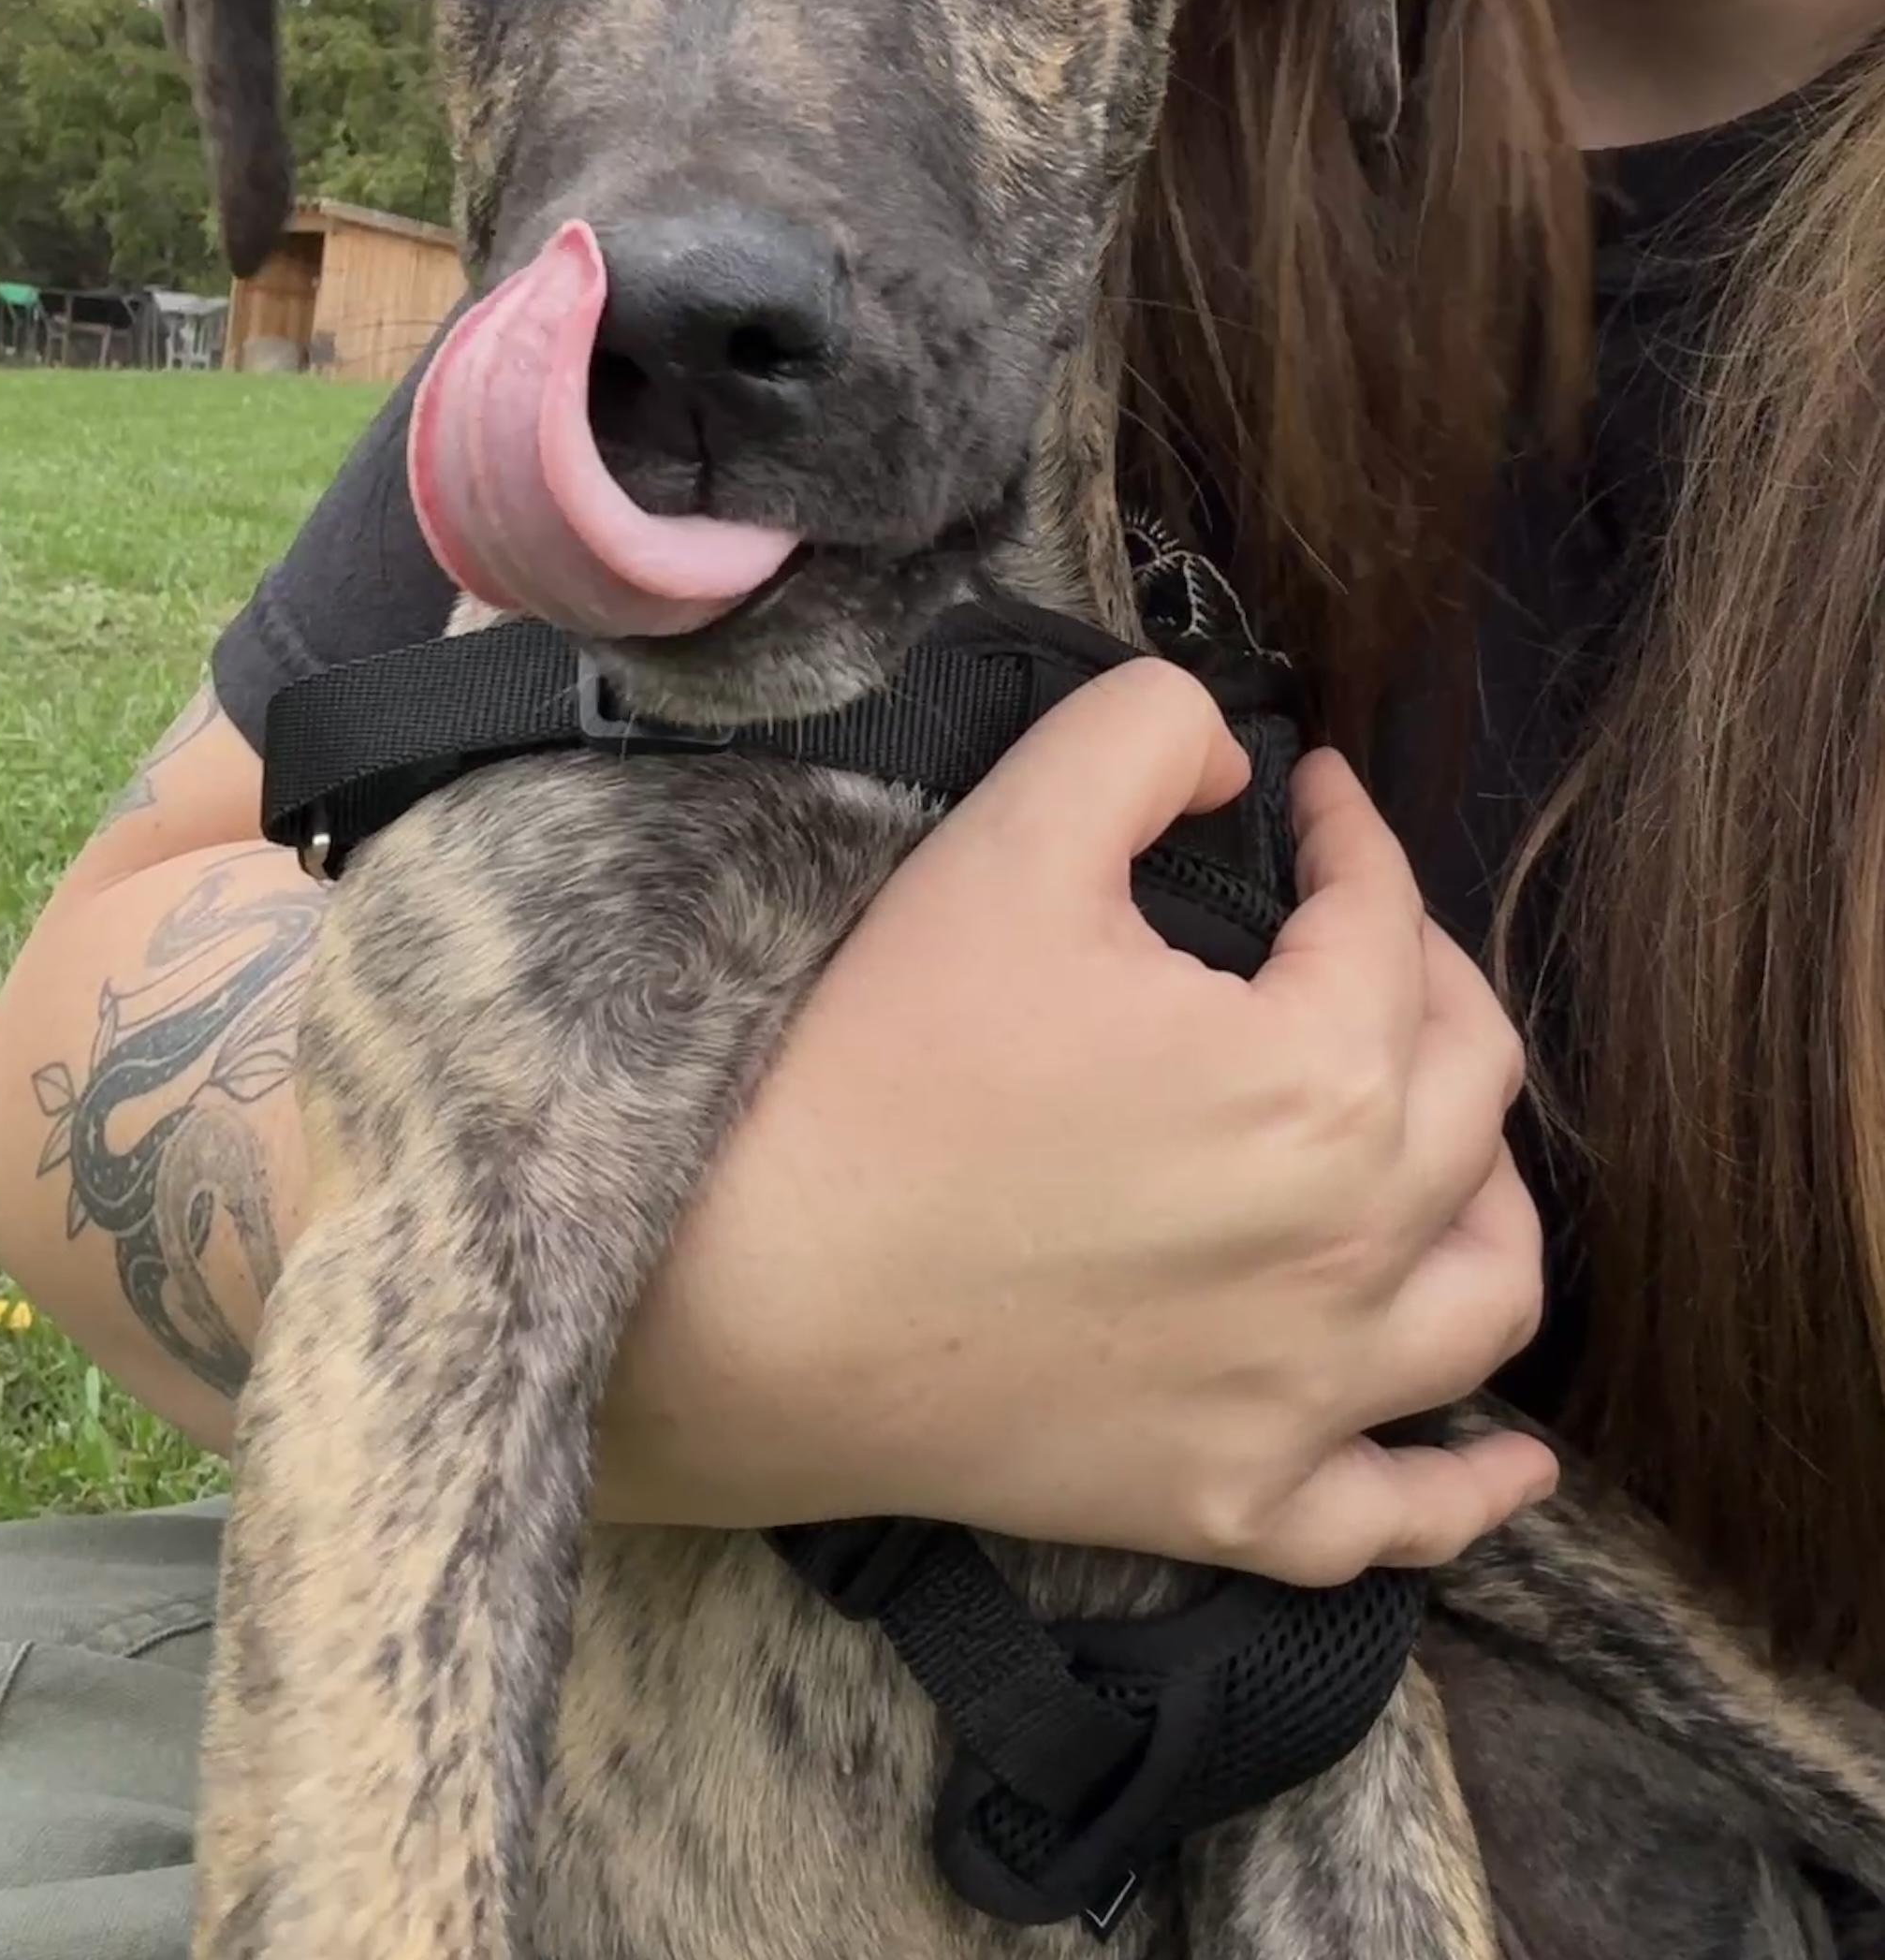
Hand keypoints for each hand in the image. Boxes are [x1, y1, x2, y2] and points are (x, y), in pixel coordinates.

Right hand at [596, 660, 1554, 1580]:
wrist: (743, 1304)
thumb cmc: (875, 1073)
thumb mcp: (1005, 840)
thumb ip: (1145, 735)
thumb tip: (1236, 762)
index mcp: (1321, 1077)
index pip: (1385, 922)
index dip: (1353, 834)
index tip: (1311, 799)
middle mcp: (1357, 1245)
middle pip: (1472, 1090)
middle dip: (1426, 978)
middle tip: (1350, 931)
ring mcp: (1308, 1398)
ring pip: (1484, 1293)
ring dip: (1492, 1197)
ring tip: (1445, 1146)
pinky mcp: (1237, 1504)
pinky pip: (1405, 1515)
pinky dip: (1472, 1483)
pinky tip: (1507, 1456)